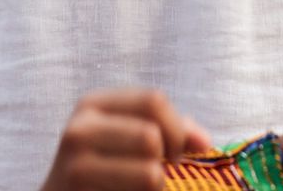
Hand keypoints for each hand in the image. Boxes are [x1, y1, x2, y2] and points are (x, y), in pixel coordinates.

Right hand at [40, 89, 210, 190]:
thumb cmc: (101, 166)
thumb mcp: (122, 133)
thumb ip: (166, 128)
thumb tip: (204, 141)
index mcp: (92, 104)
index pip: (153, 101)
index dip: (176, 128)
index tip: (174, 151)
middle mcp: (80, 130)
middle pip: (151, 137)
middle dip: (168, 159)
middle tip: (162, 170)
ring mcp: (78, 168)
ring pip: (150, 175)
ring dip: (156, 186)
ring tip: (143, 185)